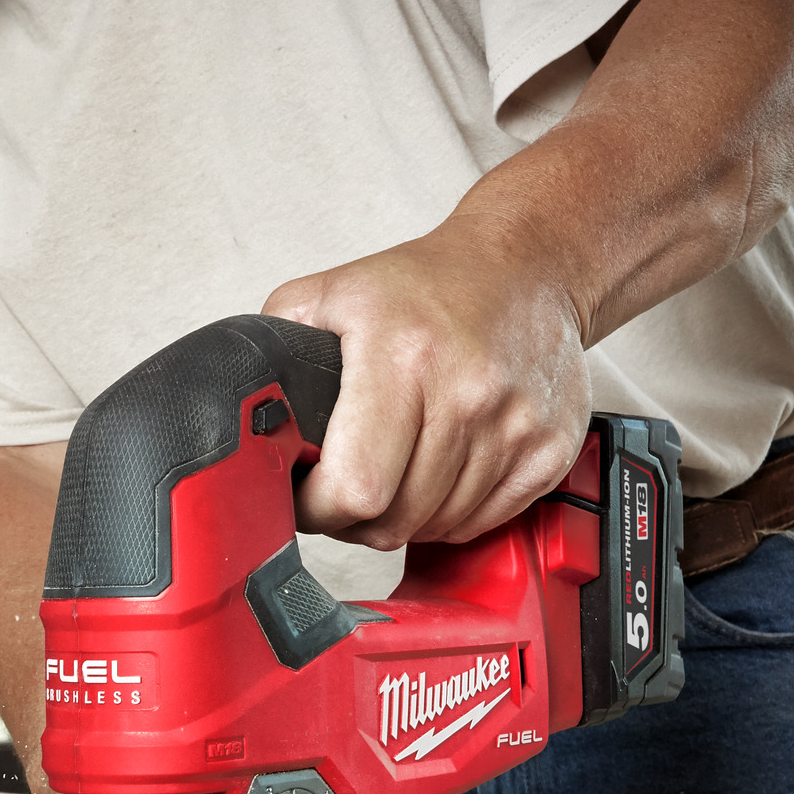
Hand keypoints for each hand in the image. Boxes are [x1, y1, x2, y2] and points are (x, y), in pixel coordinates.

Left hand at [262, 206, 594, 549]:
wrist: (528, 266)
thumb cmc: (429, 285)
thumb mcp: (332, 295)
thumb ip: (275, 351)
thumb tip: (243, 414)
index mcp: (403, 354)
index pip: (357, 487)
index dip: (320, 509)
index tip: (308, 496)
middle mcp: (467, 391)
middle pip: (396, 518)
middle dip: (356, 519)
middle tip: (345, 491)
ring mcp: (517, 424)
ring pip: (439, 527)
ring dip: (406, 518)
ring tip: (394, 475)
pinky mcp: (550, 448)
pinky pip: (485, 522)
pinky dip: (453, 516)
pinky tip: (438, 476)